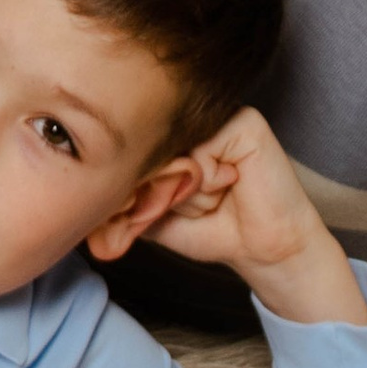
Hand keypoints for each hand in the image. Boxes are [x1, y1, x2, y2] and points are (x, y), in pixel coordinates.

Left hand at [138, 111, 365, 326]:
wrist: (262, 250)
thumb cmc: (214, 230)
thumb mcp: (155, 215)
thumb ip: (129, 196)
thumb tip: (104, 183)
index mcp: (172, 135)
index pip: (134, 148)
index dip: (143, 187)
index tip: (171, 206)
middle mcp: (192, 121)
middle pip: (151, 148)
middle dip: (167, 190)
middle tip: (200, 205)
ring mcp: (218, 117)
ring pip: (176, 152)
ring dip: (190, 190)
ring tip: (217, 196)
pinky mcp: (244, 122)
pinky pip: (202, 150)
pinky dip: (210, 180)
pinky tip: (233, 184)